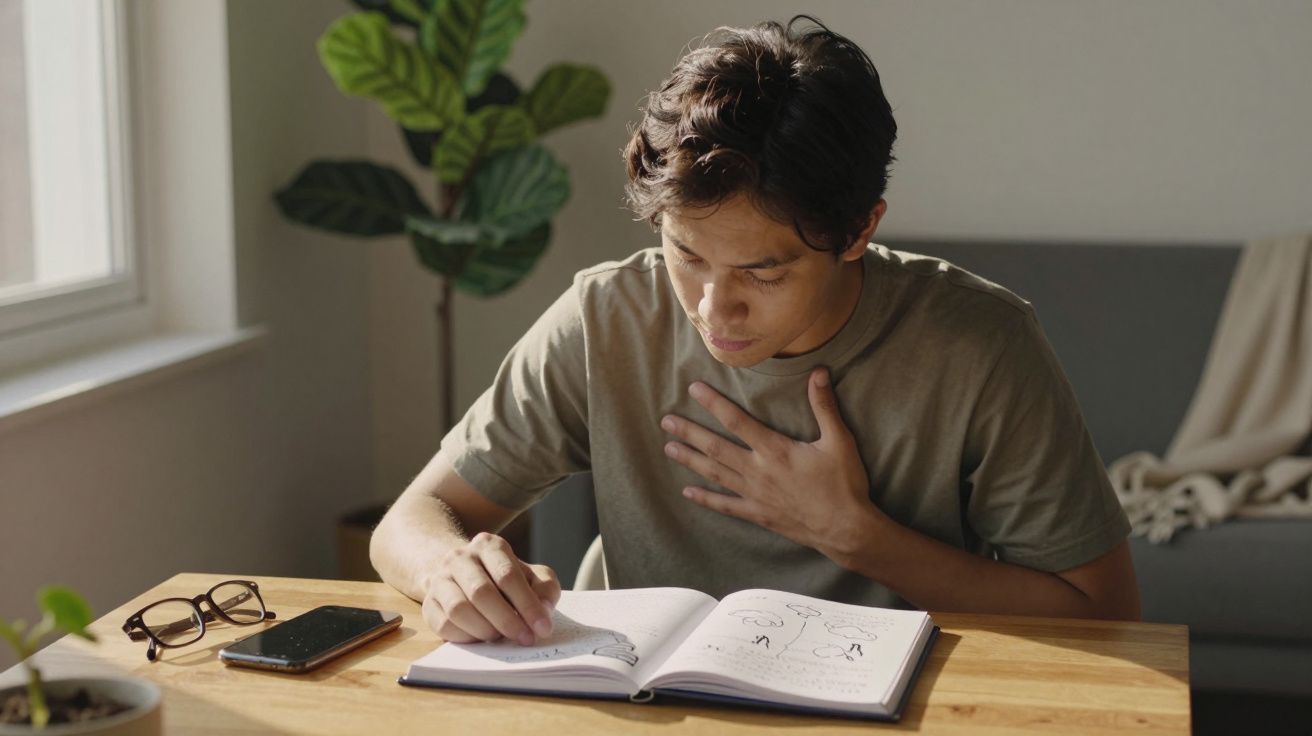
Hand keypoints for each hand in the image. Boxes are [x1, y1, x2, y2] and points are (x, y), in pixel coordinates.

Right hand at [421, 532, 560, 644]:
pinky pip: (444, 624)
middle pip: (481, 592)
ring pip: (459, 609)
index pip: (508, 576)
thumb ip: (545, 589)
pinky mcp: (429, 603)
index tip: (542, 628)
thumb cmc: (504, 578)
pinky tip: (481, 638)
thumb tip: (544, 611)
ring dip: (485, 629)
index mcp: (489, 545)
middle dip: (507, 620)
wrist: (463, 575)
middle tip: (525, 639)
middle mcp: (460, 557)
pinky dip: (466, 637)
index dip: (527, 605)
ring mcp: (440, 579)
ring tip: (501, 638)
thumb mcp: (531, 576)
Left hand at [660, 367, 880, 559]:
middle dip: (690, 432)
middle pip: (716, 447)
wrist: (845, 529)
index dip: (714, 403)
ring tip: (669, 448)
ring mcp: (755, 494)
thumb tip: (818, 371)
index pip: (736, 421)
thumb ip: (824, 406)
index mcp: (775, 450)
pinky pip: (725, 505)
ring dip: (690, 460)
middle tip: (666, 421)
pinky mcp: (757, 514)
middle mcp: (758, 471)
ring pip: (715, 473)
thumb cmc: (843, 484)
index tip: (693, 390)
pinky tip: (688, 492)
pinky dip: (706, 498)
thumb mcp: (839, 441)